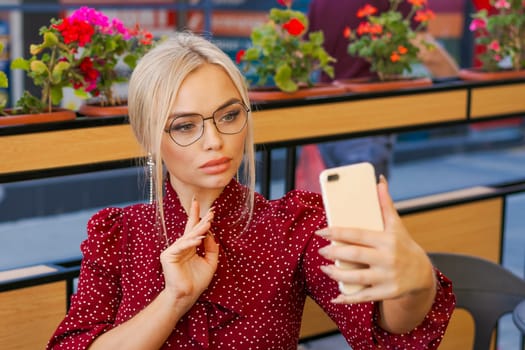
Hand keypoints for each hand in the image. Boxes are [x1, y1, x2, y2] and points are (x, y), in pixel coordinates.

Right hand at [160, 198, 218, 304]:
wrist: (187, 296)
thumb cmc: (197, 281)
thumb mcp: (210, 263)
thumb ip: (212, 248)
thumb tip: (211, 234)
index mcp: (190, 247)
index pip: (196, 230)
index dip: (203, 220)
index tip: (212, 210)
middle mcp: (181, 246)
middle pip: (192, 230)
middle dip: (201, 219)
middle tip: (211, 211)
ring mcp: (173, 250)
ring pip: (188, 237)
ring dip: (199, 229)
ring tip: (209, 223)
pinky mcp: (168, 255)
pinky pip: (181, 246)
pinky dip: (190, 242)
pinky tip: (200, 238)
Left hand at [317, 176, 434, 303]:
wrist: (423, 274)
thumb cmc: (403, 245)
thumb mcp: (396, 225)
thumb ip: (385, 204)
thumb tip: (379, 181)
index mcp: (387, 240)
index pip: (358, 234)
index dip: (337, 233)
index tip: (321, 231)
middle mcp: (388, 259)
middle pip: (355, 256)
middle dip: (334, 253)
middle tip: (320, 250)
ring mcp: (387, 278)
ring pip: (357, 277)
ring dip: (337, 274)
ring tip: (324, 268)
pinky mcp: (387, 293)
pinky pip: (364, 297)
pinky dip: (348, 298)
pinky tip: (335, 297)